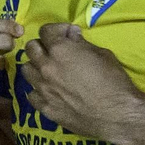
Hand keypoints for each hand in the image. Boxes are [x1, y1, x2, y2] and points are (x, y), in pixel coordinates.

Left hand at [22, 23, 144, 141]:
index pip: (45, 31)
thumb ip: (81, 43)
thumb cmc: (114, 81)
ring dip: (36, 66)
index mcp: (61, 50)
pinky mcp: (45, 107)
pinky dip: (38, 90)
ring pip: (26, 70)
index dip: (57, 30)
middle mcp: (46, 67)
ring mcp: (43, 88)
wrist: (117, 115)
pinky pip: (32, 94)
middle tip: (56, 51)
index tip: (67, 35)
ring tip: (49, 71)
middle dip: (43, 45)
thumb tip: (71, 36)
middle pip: (31, 48)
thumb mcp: (102, 54)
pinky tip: (50, 91)